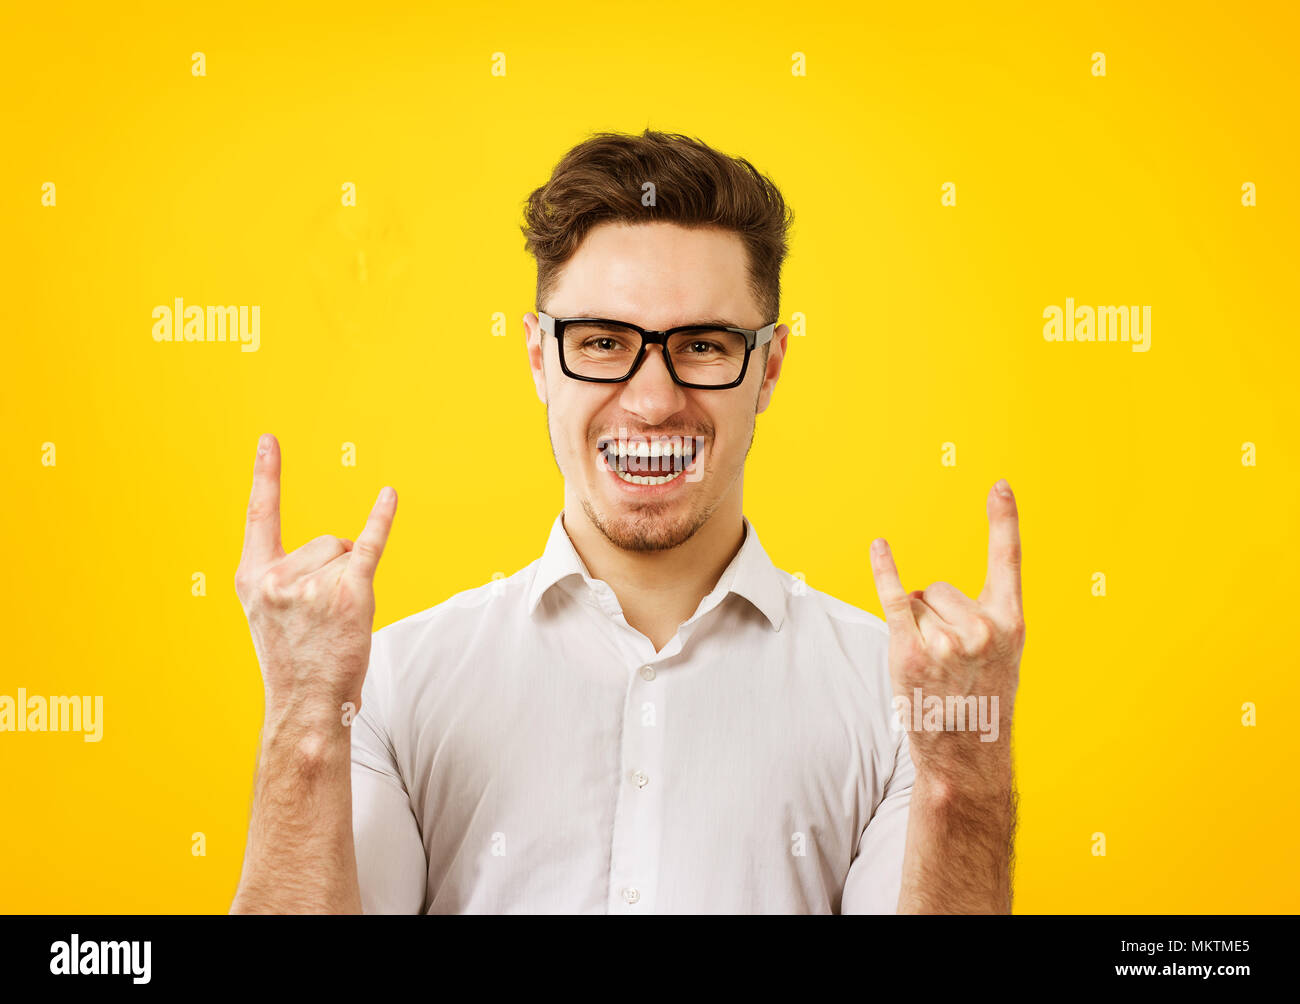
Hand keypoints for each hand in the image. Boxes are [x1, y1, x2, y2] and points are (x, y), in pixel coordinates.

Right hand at [234, 434, 397, 725]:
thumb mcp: (270, 614)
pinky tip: (389, 495)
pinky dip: (382, 520)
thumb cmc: (295, 661)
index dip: (267, 474)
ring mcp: (312, 584)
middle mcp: (278, 576)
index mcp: (251, 577)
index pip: (260, 514)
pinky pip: (369, 545)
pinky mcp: (350, 593)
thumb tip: (340, 545)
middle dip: (333, 572)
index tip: (269, 439)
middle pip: (324, 541)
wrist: (307, 705)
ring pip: (346, 553)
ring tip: (337, 622)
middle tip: (324, 619)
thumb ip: (285, 576)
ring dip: (350, 582)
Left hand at [869, 479, 1024, 776]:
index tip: (999, 485)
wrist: (966, 755)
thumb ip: (983, 619)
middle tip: (948, 662)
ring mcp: (946, 640)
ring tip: (932, 669)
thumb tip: (927, 593)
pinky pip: (894, 599)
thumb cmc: (980, 702)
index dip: (1003, 520)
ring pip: (916, 603)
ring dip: (915, 629)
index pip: (1007, 560)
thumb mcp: (1002, 658)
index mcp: (1011, 623)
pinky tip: (879, 547)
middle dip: (935, 616)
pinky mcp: (910, 651)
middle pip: (939, 589)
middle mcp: (982, 627)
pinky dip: (884, 571)